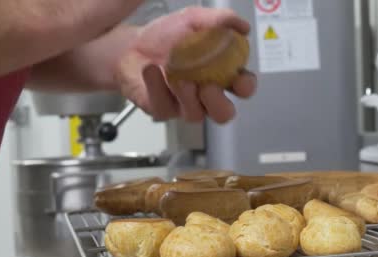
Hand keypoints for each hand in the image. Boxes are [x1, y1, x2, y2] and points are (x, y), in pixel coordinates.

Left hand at [114, 7, 256, 122]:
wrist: (132, 44)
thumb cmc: (167, 36)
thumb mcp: (194, 20)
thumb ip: (219, 20)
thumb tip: (242, 26)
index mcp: (222, 75)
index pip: (243, 88)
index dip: (245, 87)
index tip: (240, 79)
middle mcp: (206, 95)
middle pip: (224, 113)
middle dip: (218, 104)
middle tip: (208, 87)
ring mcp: (185, 105)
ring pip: (195, 115)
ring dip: (188, 97)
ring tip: (178, 79)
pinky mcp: (162, 109)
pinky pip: (164, 106)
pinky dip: (158, 87)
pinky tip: (152, 71)